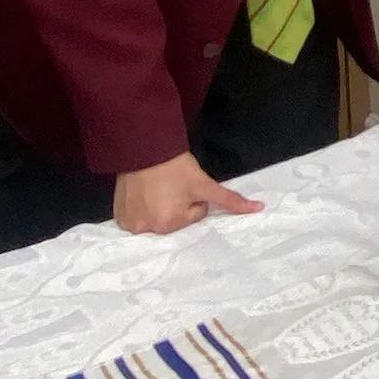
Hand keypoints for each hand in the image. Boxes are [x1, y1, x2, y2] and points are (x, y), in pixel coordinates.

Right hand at [113, 152, 261, 235]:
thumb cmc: (175, 167)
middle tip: (170, 188)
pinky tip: (143, 195)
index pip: (194, 217)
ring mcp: (131, 225)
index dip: (193, 199)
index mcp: (169, 224)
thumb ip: (230, 200)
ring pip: (157, 221)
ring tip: (156, 190)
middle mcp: (147, 230)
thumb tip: (259, 208)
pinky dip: (142, 210)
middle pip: (175, 222)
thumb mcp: (204, 184)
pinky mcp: (119, 218)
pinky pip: (138, 220)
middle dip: (177, 206)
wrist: (143, 148)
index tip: (184, 186)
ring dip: (159, 209)